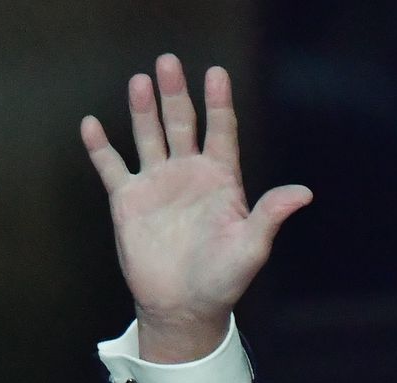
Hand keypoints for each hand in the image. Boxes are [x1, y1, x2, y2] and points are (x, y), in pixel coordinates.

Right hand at [81, 54, 311, 361]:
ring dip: (143, 109)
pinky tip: (92, 124)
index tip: (217, 73)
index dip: (219, 102)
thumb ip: (271, 214)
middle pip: (182, 123)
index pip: (221, 131)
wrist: (184, 306)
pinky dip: (101, 147)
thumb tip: (304, 193)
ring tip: (140, 81)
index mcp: (220, 180)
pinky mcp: (129, 201)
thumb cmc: (223, 279)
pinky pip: (111, 167)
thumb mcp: (252, 246)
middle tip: (169, 62)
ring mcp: (157, 184)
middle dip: (176, 94)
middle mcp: (188, 175)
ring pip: (148, 136)